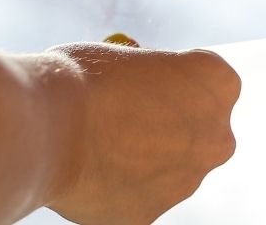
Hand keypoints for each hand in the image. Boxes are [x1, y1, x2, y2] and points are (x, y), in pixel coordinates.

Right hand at [31, 43, 240, 224]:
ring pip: (167, 169)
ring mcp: (187, 182)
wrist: (46, 130)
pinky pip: (136, 198)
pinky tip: (86, 171)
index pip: (208, 80)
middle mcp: (216, 137)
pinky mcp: (150, 216)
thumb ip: (147, 78)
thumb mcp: (126, 57)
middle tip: (125, 117)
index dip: (174, 78)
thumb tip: (140, 89)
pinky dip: (116, 188)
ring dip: (141, 159)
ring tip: (95, 144)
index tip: (147, 80)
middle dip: (170, 126)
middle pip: (199, 131)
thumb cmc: (83, 80)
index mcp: (218, 84)